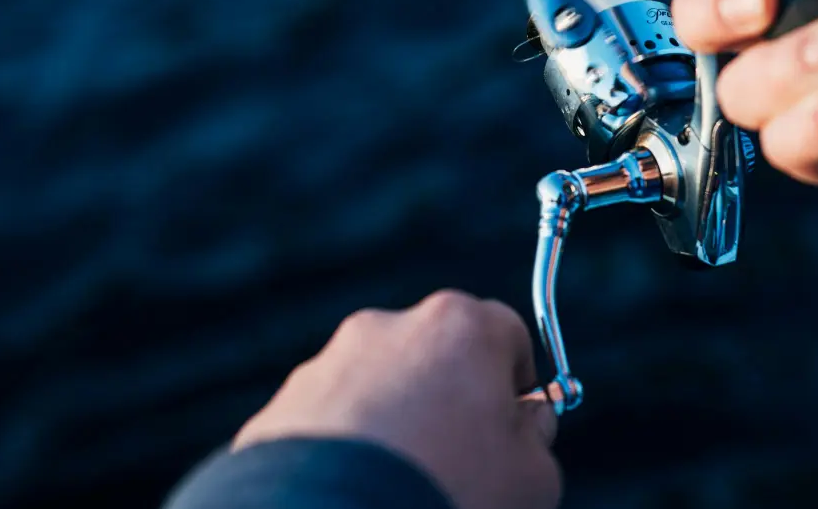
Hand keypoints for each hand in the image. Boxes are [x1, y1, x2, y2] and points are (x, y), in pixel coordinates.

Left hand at [234, 290, 559, 508]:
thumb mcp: (533, 477)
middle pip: (437, 357)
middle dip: (449, 402)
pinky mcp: (280, 408)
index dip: (516, 384)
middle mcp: (389, 327)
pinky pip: (328, 425)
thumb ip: (537, 437)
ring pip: (377, 389)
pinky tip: (355, 492)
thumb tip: (527, 425)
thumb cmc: (448, 492)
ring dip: (393, 426)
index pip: (507, 334)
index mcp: (459, 326)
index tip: (513, 429)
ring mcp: (327, 365)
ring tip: (397, 484)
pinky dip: (343, 452)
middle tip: (457, 463)